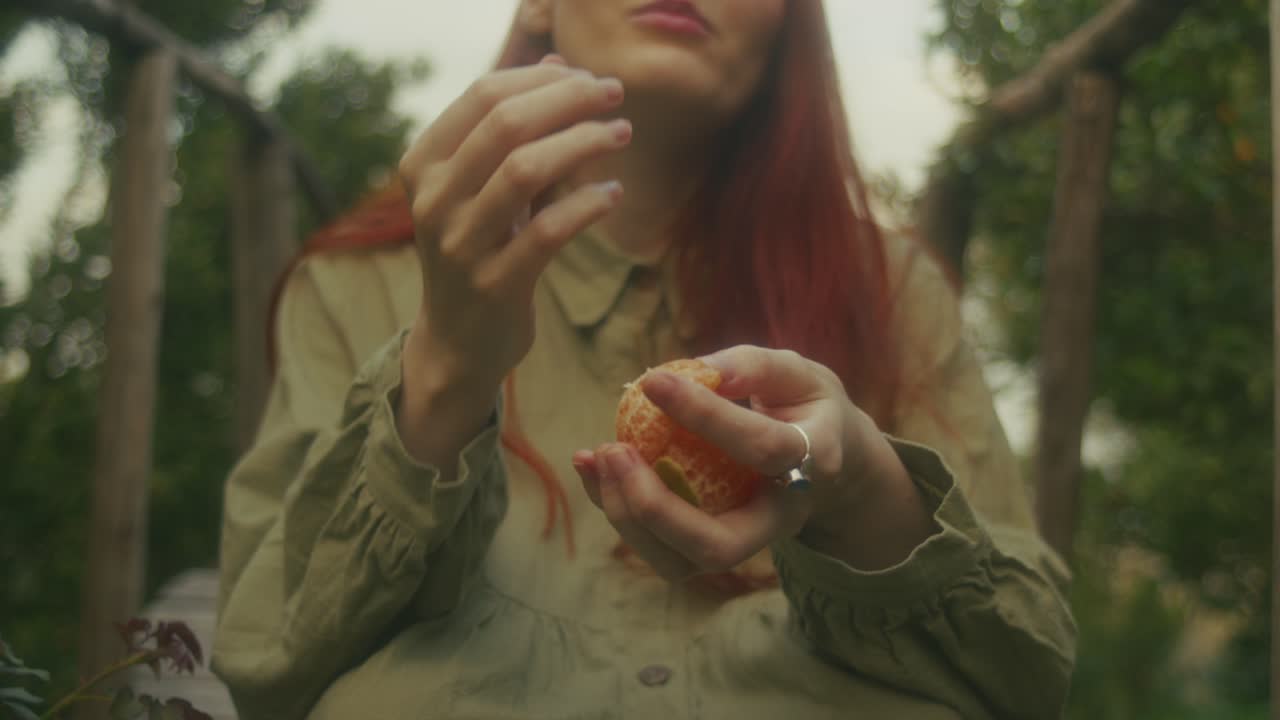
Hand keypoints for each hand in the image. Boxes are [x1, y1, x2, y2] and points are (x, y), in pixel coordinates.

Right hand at [400, 55, 631, 396]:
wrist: (459, 340)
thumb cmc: (480, 248)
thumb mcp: (485, 186)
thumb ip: (516, 130)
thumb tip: (560, 66)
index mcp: (423, 164)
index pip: (483, 95)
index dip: (543, 79)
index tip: (589, 79)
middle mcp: (434, 200)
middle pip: (505, 123)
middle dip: (569, 100)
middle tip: (615, 96)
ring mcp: (460, 244)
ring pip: (526, 170)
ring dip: (583, 143)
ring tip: (621, 134)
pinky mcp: (494, 284)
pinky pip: (549, 232)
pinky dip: (588, 204)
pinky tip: (613, 195)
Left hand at [572, 346, 935, 578]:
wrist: (831, 463)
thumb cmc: (805, 408)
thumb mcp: (797, 374)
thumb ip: (754, 367)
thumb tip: (700, 372)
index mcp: (814, 461)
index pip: (761, 448)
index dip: (706, 416)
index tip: (653, 381)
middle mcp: (781, 517)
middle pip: (720, 545)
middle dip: (656, 508)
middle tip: (615, 450)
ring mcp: (746, 541)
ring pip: (682, 561)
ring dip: (628, 516)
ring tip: (597, 456)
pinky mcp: (710, 547)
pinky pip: (659, 550)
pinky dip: (617, 510)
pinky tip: (592, 467)